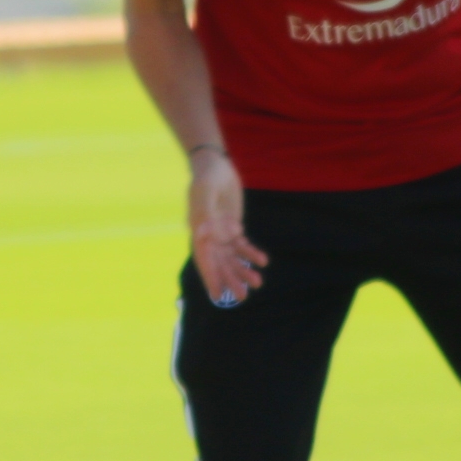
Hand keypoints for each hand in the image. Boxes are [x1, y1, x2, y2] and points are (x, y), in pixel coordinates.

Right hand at [187, 147, 268, 307]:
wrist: (216, 164)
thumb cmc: (207, 176)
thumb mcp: (205, 190)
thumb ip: (204, 211)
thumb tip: (202, 233)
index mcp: (198, 230)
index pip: (204, 259)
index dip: (210, 277)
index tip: (218, 295)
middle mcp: (209, 236)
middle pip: (220, 263)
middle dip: (231, 279)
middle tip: (243, 296)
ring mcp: (221, 233)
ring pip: (233, 258)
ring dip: (243, 270)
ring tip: (258, 282)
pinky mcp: (233, 227)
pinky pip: (242, 245)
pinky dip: (252, 253)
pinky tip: (263, 261)